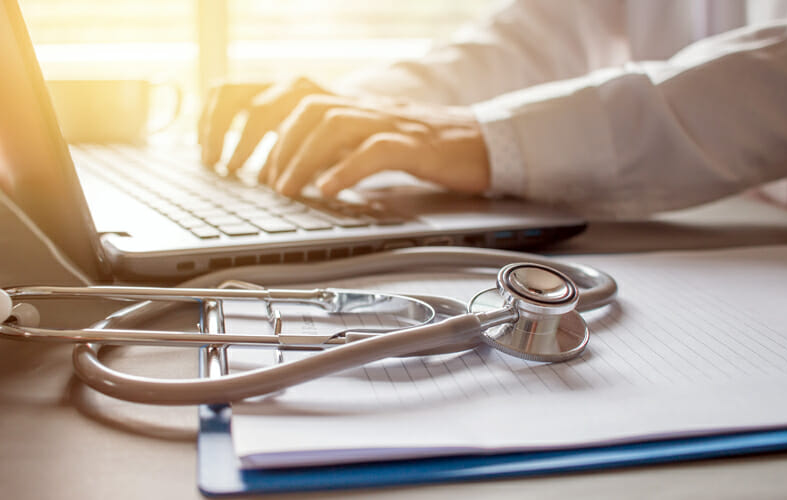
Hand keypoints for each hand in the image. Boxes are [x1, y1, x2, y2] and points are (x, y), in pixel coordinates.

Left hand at [199, 77, 489, 197]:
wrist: (473, 142)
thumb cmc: (407, 145)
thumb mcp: (350, 139)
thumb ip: (312, 142)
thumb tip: (262, 163)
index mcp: (332, 101)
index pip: (267, 90)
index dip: (228, 112)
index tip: (207, 149)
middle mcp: (352, 103)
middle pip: (291, 100)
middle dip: (253, 135)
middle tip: (236, 172)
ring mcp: (382, 120)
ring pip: (328, 123)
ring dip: (296, 157)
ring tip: (283, 189)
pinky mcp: (411, 143)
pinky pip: (373, 150)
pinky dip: (345, 169)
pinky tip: (327, 191)